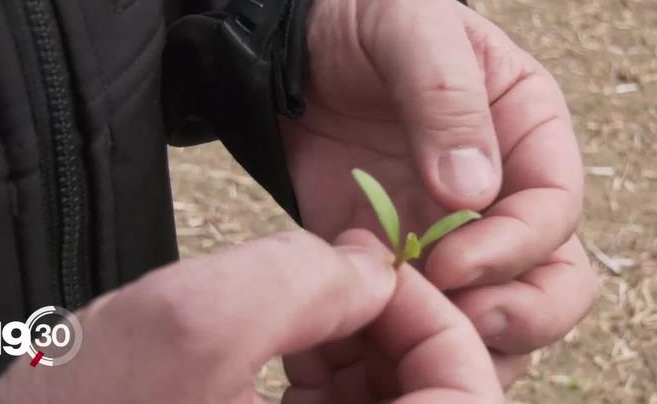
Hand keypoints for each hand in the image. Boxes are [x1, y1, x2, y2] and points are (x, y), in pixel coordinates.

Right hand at [0, 229, 498, 402]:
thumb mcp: (189, 324)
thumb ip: (300, 279)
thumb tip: (372, 266)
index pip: (467, 403)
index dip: (442, 326)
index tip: (383, 273)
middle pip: (435, 398)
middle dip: (401, 327)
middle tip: (351, 275)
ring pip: (389, 400)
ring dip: (366, 340)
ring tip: (314, 292)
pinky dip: (330, 363)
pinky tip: (290, 327)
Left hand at [281, 0, 598, 384]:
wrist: (295, 33)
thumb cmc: (364, 11)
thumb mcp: (408, 23)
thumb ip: (445, 97)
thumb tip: (474, 193)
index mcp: (529, 127)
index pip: (557, 205)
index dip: (516, 246)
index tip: (452, 264)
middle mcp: (506, 187)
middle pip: (554, 277)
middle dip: (519, 313)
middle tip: (457, 328)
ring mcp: (456, 228)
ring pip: (499, 310)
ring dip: (468, 339)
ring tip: (406, 339)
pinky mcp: (401, 254)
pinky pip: (425, 315)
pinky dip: (405, 338)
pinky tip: (361, 337)